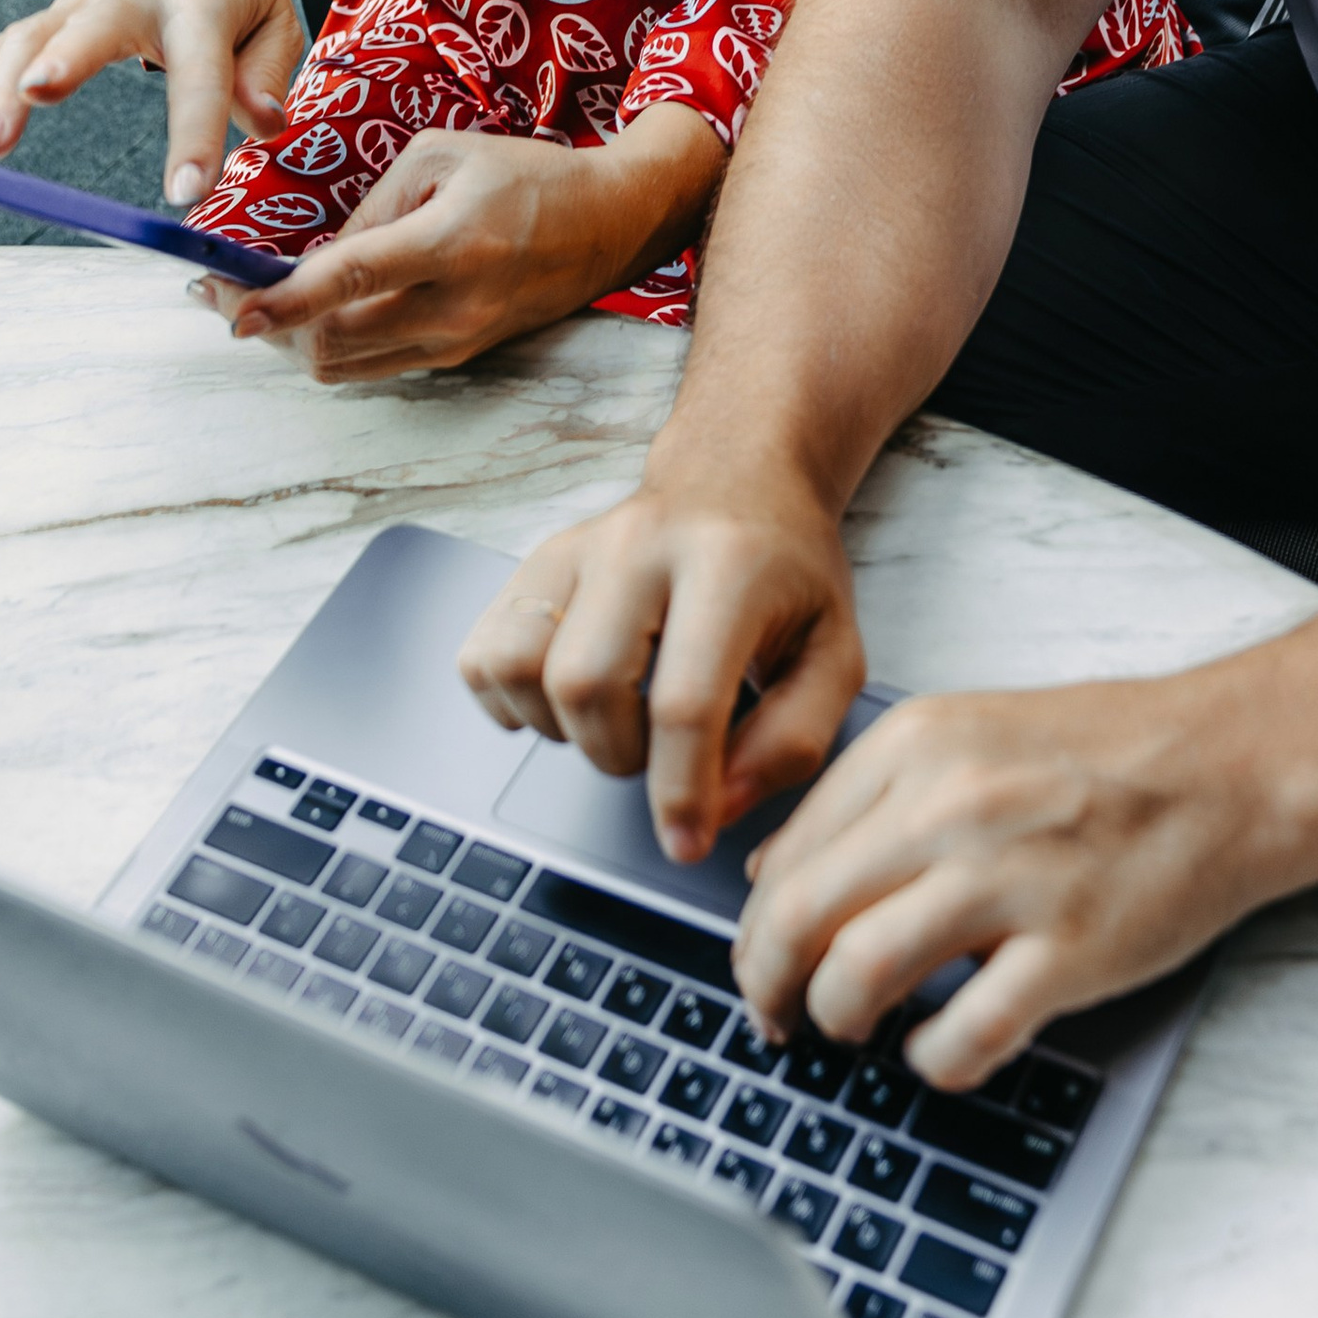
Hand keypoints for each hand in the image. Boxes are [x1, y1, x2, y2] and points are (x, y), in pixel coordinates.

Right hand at [0, 0, 299, 206]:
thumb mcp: (275, 13)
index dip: (194, 133)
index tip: (185, 194)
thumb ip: (267, 71)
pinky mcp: (51, 17)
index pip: (202, 73)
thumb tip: (259, 124)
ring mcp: (81, 3)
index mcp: (201, 1)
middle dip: (62, 60)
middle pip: (92, 29)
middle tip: (36, 96)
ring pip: (28, 38)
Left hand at [212, 106, 722, 380]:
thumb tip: (318, 259)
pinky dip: (338, 343)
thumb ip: (373, 206)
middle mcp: (453, 307)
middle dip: (271, 324)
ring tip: (267, 305)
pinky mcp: (461, 357)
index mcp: (449, 243)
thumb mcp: (443, 156)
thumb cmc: (525, 177)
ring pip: (348, 366)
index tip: (233, 310)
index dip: (283, 302)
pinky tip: (322, 312)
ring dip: (297, 341)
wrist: (608, 224)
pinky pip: (378, 363)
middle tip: (229, 295)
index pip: (349, 282)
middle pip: (333, 342)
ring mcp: (457, 341)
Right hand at [458, 458, 864, 859]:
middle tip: (663, 750)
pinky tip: (569, 700)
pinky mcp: (534, 559)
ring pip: (519, 667)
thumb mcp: (834, 654)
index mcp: (730, 564)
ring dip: (563, 729)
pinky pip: (483, 655)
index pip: (685, 700)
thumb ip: (792, 741)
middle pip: (587, 684)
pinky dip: (512, 703)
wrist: (740, 475)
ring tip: (617, 721)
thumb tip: (714, 807)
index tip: (686, 842)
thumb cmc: (789, 574)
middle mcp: (641, 543)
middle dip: (621, 754)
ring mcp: (577, 545)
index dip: (681, 791)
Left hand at [732, 667, 1267, 1089]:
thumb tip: (769, 877)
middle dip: (767, 988)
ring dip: (837, 1021)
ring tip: (856, 1029)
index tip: (759, 965)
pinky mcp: (1070, 949)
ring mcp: (1011, 878)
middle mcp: (950, 804)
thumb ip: (867, 795)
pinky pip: (961, 1035)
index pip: (783, 856)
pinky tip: (941, 1051)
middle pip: (796, 919)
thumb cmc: (1106, 755)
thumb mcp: (967, 733)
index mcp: (916, 746)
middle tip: (777, 1018)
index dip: (753, 929)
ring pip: (857, 975)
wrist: (1233, 763)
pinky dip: (933, 1061)